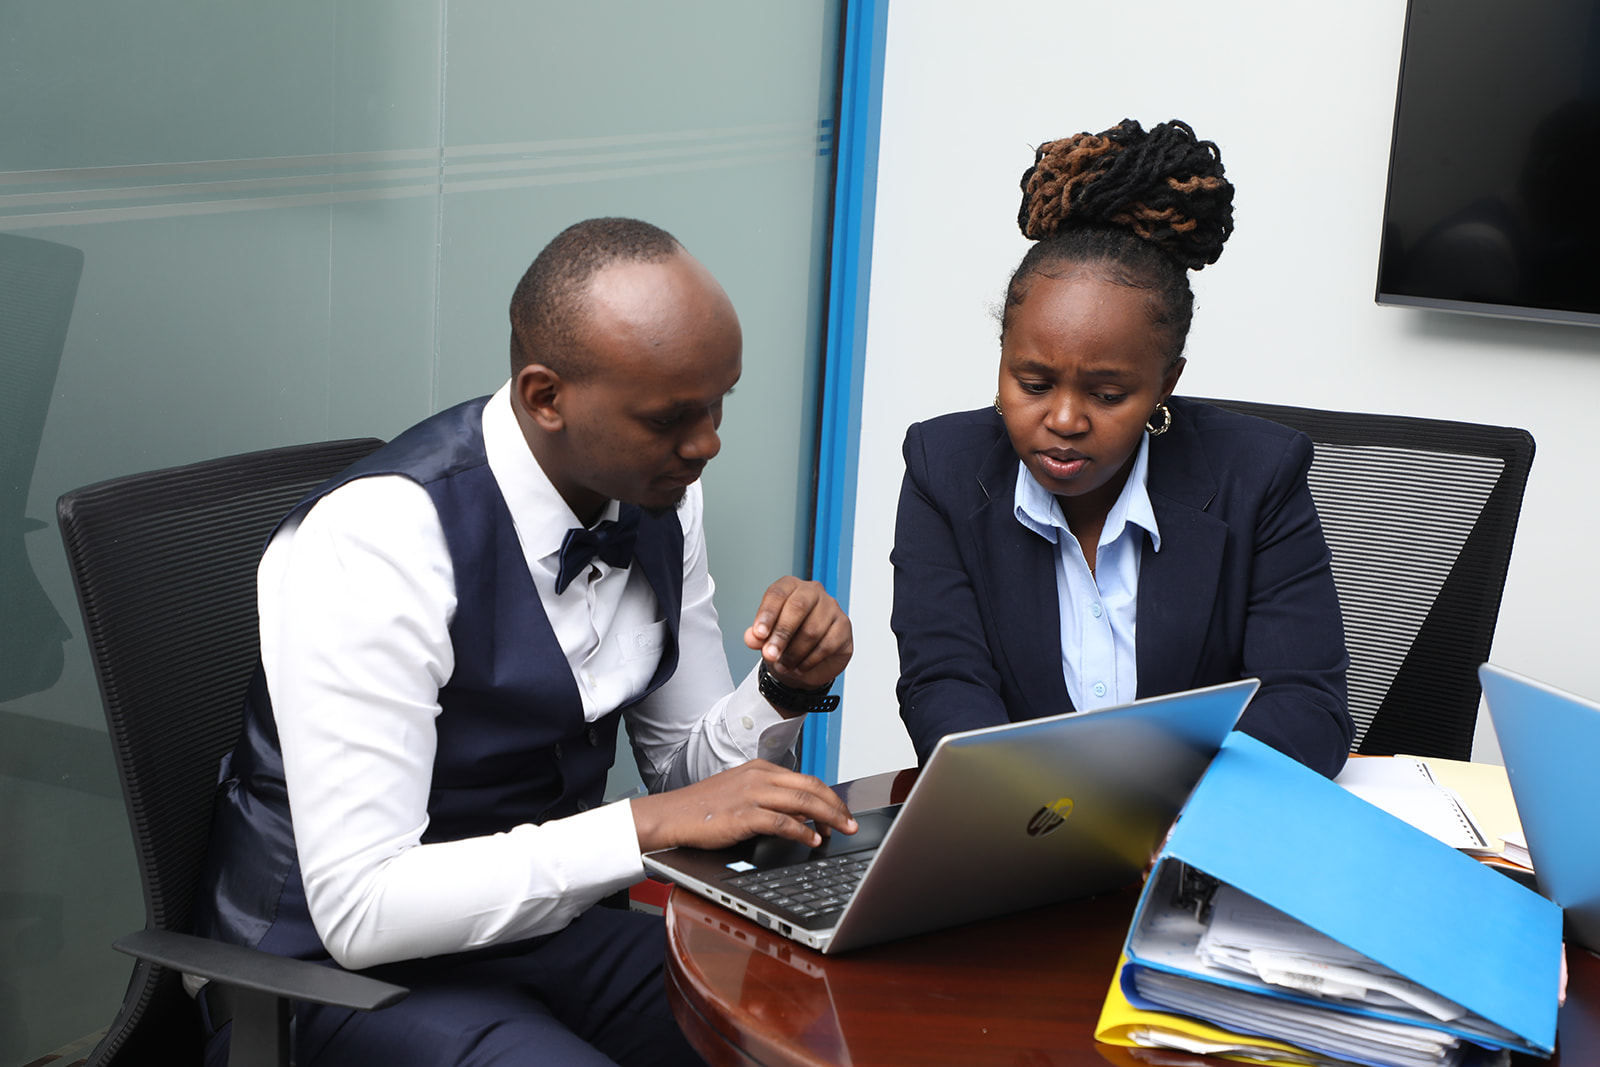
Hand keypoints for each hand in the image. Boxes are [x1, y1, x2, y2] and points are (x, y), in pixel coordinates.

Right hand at [631, 759, 857, 851]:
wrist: (671, 815)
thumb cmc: (702, 808)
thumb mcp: (739, 793)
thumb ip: (769, 799)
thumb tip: (800, 814)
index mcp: (760, 769)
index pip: (806, 779)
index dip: (829, 797)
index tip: (842, 812)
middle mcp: (759, 777)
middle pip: (811, 787)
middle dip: (837, 806)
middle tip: (852, 823)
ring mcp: (751, 794)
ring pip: (803, 801)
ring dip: (828, 818)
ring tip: (841, 832)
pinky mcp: (744, 815)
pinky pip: (783, 822)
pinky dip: (803, 832)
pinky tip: (812, 841)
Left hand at [743, 576, 852, 693]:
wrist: (806, 661)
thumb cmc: (786, 640)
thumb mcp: (766, 639)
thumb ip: (757, 636)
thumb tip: (752, 638)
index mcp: (791, 587)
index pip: (778, 593)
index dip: (767, 614)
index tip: (759, 634)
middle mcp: (813, 592)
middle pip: (798, 608)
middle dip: (782, 634)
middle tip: (770, 654)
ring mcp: (832, 607)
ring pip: (812, 630)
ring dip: (794, 653)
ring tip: (783, 665)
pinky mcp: (844, 626)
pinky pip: (827, 644)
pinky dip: (810, 660)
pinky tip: (799, 667)